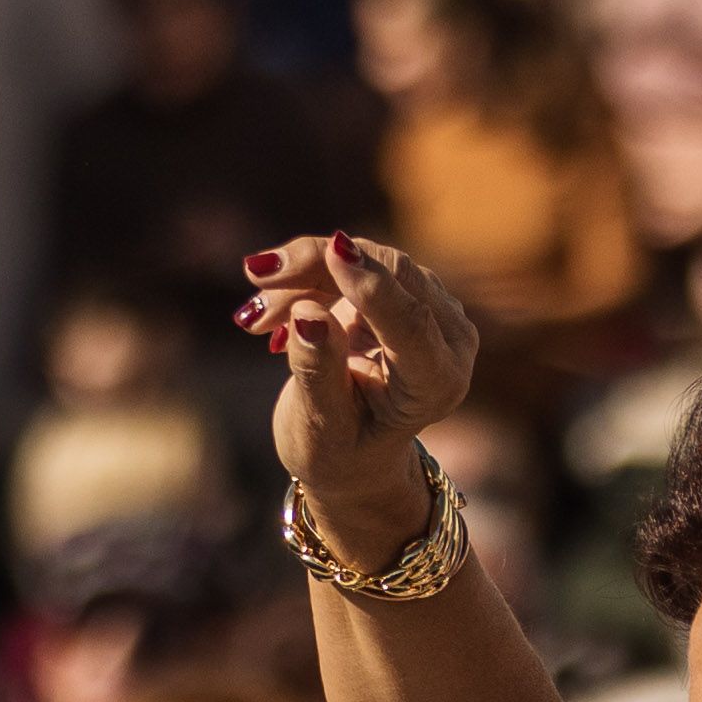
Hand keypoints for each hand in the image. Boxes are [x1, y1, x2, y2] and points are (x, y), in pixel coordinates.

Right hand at [234, 235, 478, 564]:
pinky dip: (307, 276)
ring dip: (303, 275)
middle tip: (257, 274)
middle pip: (390, 275)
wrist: (352, 450)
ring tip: (252, 319)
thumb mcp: (322, 426)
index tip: (332, 250)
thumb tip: (307, 314)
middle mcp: (449, 339)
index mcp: (438, 383)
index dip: (371, 285)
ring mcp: (432, 308)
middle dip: (319, 266)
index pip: (411, 322)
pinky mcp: (405, 288)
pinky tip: (269, 312)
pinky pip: (353, 261)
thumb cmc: (338, 449)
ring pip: (366, 259)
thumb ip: (318, 372)